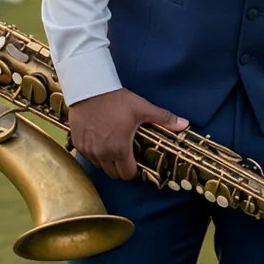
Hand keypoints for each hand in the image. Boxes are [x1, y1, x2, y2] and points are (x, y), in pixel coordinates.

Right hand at [66, 88, 185, 180]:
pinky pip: (88, 157)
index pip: (127, 174)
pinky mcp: (77, 143)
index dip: (134, 172)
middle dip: (121, 169)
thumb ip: (164, 119)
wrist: (89, 88)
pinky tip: (100, 143)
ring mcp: (88, 150)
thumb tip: (185, 124)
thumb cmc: (116, 99)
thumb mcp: (142, 108)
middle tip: (127, 158)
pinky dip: (95, 154)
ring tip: (114, 149)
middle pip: (113, 174)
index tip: (137, 164)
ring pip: (100, 166)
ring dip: (107, 162)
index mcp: (119, 149)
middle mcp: (102, 154)